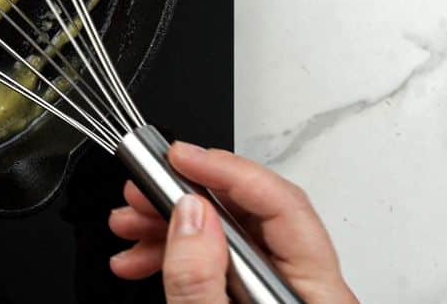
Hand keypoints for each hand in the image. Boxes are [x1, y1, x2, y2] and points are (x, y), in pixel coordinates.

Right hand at [107, 142, 357, 302]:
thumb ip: (198, 279)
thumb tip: (190, 213)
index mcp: (318, 296)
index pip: (282, 204)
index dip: (226, 170)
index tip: (178, 157)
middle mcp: (307, 289)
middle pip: (250, 213)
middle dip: (183, 197)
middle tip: (141, 192)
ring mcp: (278, 293)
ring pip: (226, 234)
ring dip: (170, 226)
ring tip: (129, 228)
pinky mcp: (253, 300)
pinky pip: (217, 260)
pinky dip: (176, 253)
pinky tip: (141, 258)